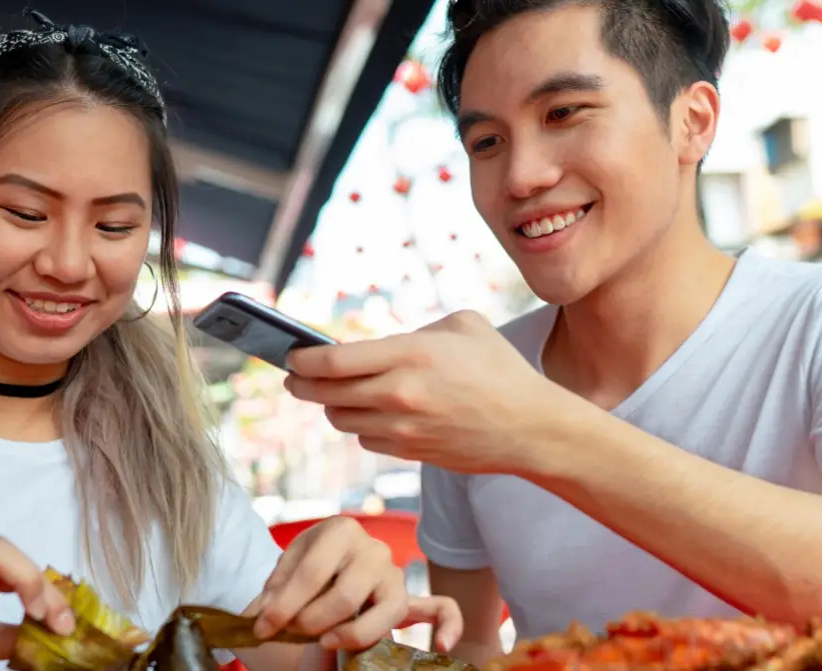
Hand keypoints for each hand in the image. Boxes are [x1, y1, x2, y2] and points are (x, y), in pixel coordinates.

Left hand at [250, 517, 462, 650]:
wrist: (321, 571)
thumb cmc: (303, 571)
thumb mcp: (283, 572)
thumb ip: (276, 592)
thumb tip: (265, 615)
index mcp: (340, 530)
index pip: (313, 571)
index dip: (284, 604)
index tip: (263, 627)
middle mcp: (374, 549)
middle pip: (347, 594)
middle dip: (312, 620)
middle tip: (291, 632)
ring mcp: (395, 575)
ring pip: (388, 610)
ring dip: (353, 633)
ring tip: (327, 641)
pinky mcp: (408, 599)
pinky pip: (441, 609)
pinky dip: (447, 626)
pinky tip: (444, 645)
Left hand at [285, 310, 570, 473]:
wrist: (531, 428)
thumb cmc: (500, 369)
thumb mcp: (462, 325)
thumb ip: (415, 330)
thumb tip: (379, 344)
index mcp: (409, 355)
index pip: (332, 360)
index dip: (301, 359)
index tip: (290, 355)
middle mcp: (399, 394)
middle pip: (326, 394)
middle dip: (302, 385)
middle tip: (295, 378)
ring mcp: (403, 429)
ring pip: (342, 420)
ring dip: (332, 406)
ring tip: (334, 393)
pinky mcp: (409, 453)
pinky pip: (367, 440)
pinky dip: (363, 426)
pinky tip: (373, 414)